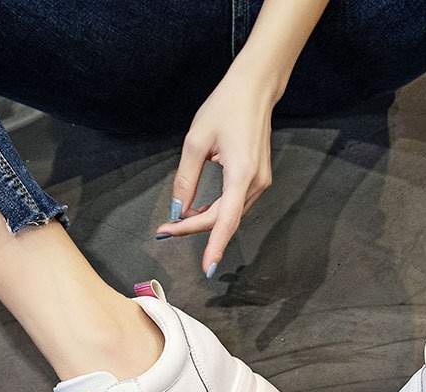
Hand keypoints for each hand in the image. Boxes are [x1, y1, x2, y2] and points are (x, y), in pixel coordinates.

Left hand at [155, 69, 276, 275]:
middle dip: (194, 228)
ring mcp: (260, 183)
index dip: (216, 246)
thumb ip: (186, 179)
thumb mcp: (196, 141)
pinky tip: (198, 210)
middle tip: (165, 230)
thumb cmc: (225, 108)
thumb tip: (177, 210)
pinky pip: (235, 205)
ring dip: (205, 221)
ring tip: (177, 221)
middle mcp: (255, 184)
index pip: (226, 221)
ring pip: (230, 215)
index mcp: (241, 174)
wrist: (255, 91)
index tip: (206, 267)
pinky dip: (216, 211)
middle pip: (224, 219)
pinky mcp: (259, 180)